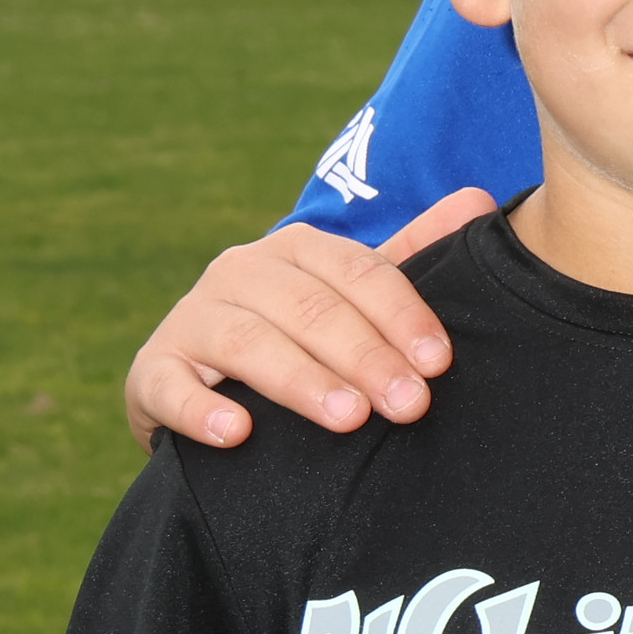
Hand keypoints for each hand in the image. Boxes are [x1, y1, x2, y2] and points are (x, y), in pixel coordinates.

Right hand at [119, 186, 497, 449]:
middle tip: (409, 404)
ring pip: (248, 343)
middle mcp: (239, 273)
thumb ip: (412, 255)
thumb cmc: (303, 338)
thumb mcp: (354, 296)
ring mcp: (191, 320)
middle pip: (309, 309)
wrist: (208, 385)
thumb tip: (481, 200)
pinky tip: (238, 433)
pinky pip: (170, 386)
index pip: (358, 272)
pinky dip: (201, 410)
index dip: (402, 314)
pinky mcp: (151, 372)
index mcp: (295, 250)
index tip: (439, 362)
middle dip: (365, 357)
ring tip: (348, 419)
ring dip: (302, 381)